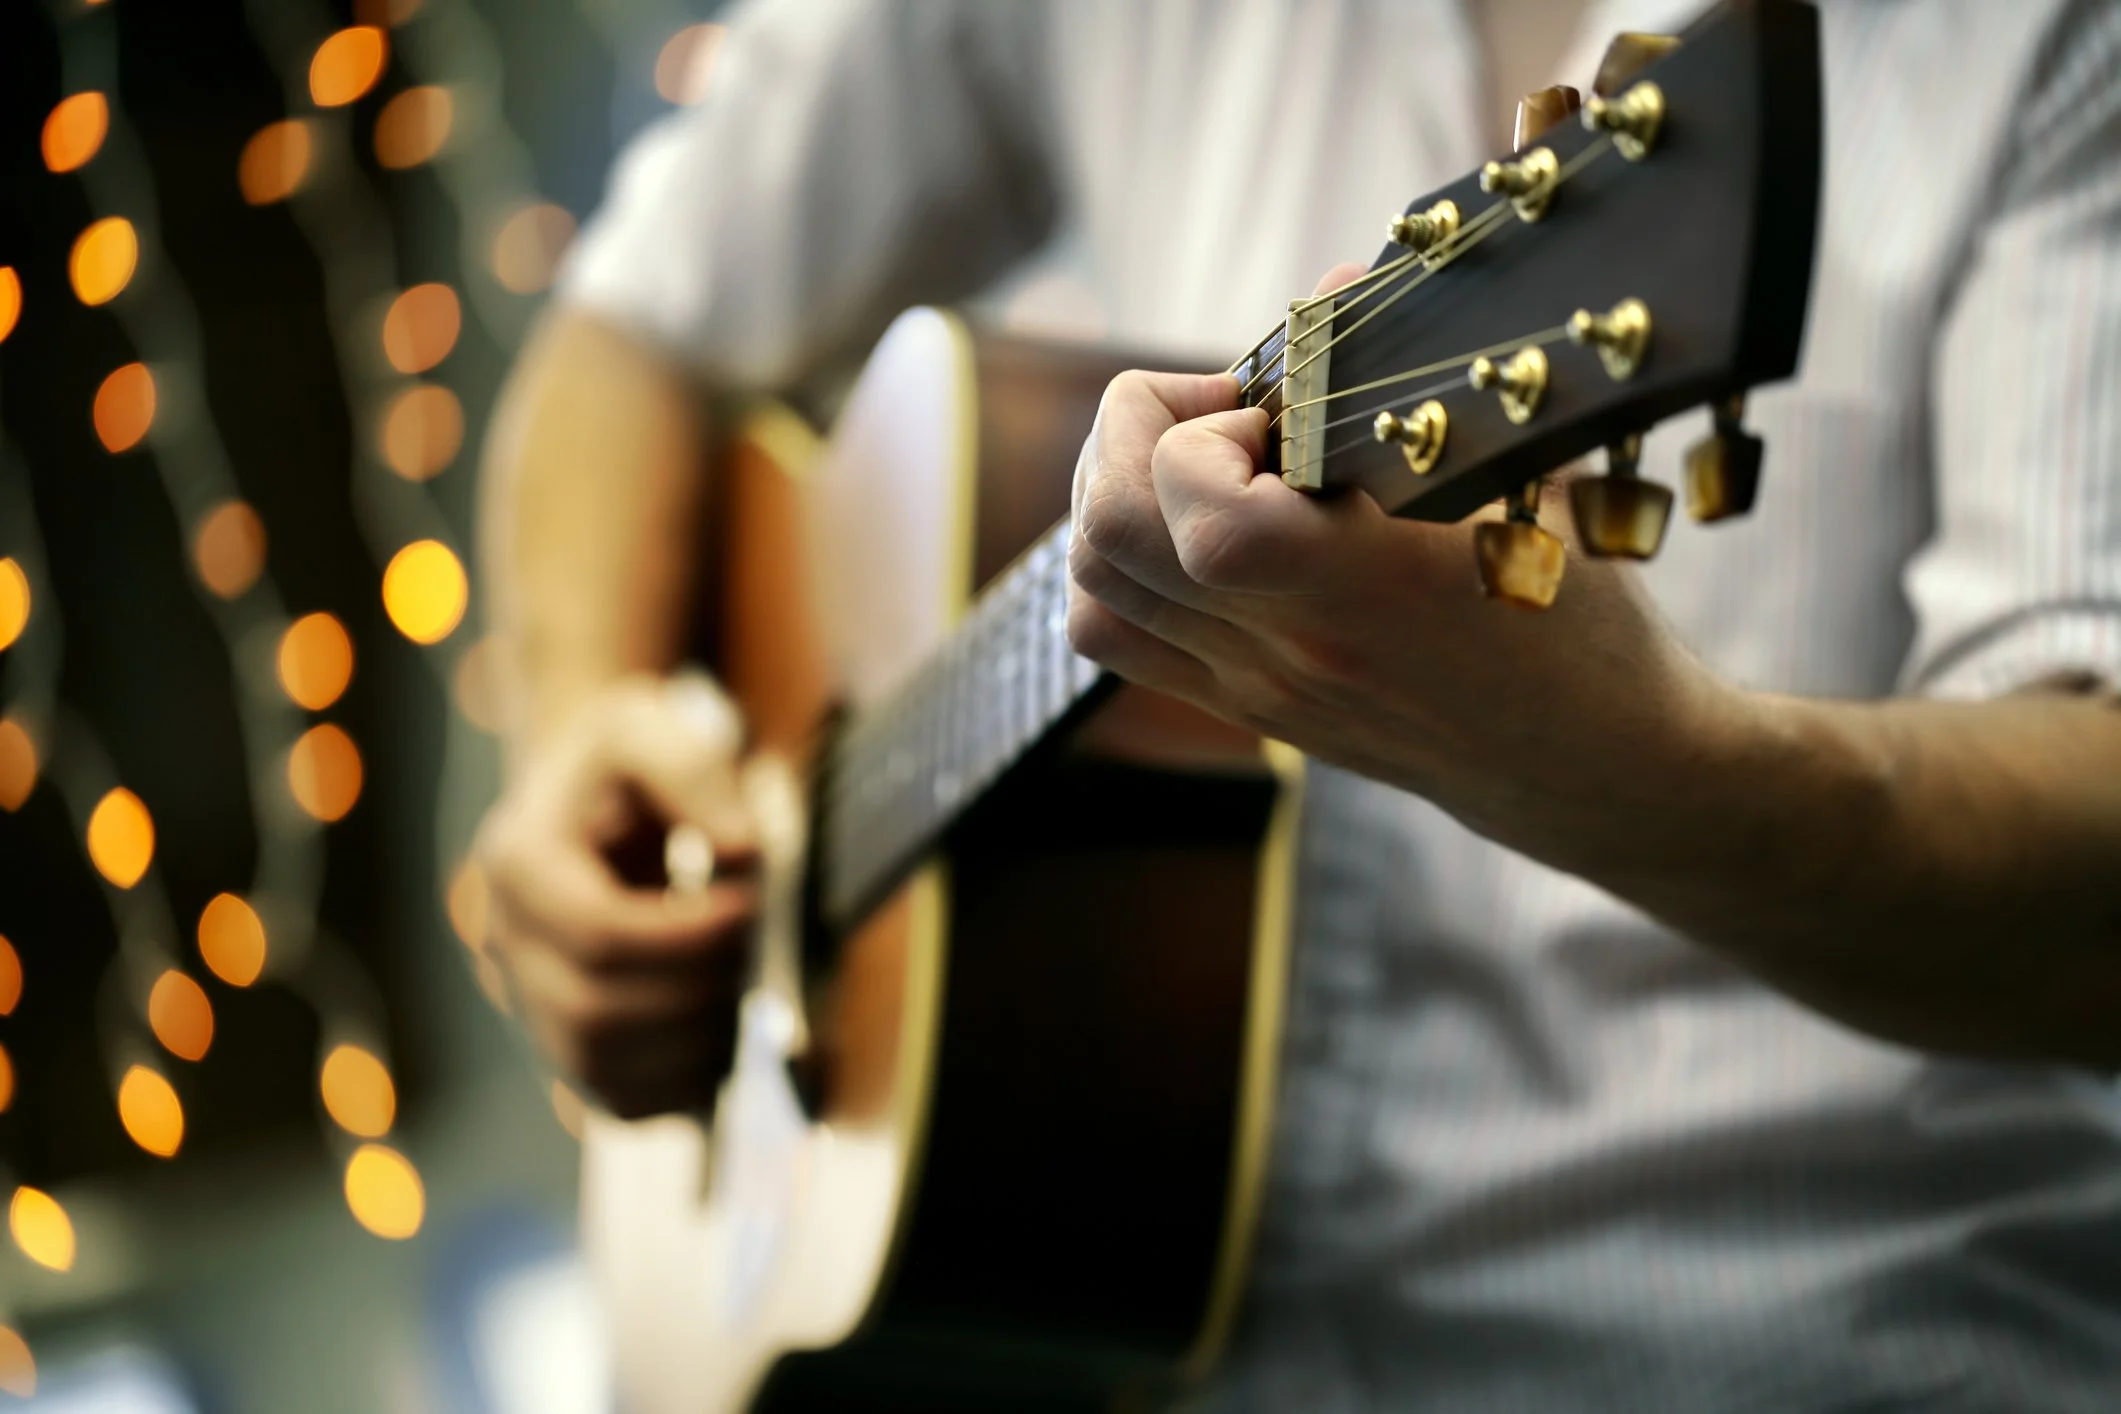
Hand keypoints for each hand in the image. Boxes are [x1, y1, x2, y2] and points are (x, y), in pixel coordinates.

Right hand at [476, 674, 758, 1118]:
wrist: (594, 797)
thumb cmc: (626, 760)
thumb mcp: (651, 725)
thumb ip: (695, 771)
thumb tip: (743, 852)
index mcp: (518, 862)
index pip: (597, 933)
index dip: (686, 936)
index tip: (750, 905)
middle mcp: (507, 944)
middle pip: (595, 1014)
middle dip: (696, 991)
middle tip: (755, 948)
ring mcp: (528, 1004)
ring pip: (603, 1070)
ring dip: (695, 1044)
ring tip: (744, 987)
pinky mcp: (567, 1046)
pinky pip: (621, 1100)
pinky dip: (685, 1083)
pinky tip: (729, 1031)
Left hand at [1064, 274, 1739, 868]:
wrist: (1580, 756)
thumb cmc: (1572, 603)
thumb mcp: (1520, 475)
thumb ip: (1417, 376)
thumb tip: (1336, 285)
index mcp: (1368, 583)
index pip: (1204, 515)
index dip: (1201, 430)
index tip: (1267, 405)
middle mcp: (1291, 643)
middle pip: (1109, 535)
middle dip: (1132, 436)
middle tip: (1217, 414)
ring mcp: (1256, 684)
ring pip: (1093, 583)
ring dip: (1117, 490)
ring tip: (1201, 460)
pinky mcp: (1243, 707)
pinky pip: (1111, 633)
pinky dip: (1118, 561)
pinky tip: (1190, 524)